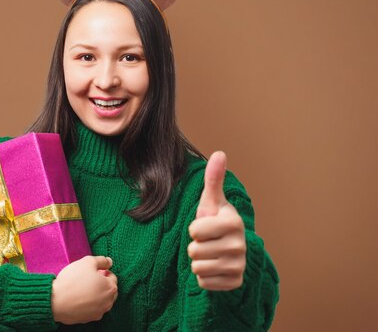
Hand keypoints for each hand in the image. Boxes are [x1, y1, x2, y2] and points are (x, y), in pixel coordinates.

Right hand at [51, 255, 117, 323]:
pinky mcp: (88, 319)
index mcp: (110, 288)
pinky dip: (88, 304)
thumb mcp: (87, 262)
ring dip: (96, 295)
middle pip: (109, 291)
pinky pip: (92, 309)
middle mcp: (108, 302)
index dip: (103, 272)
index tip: (93, 271)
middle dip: (102, 284)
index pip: (112, 277)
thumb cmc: (73, 280)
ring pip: (101, 301)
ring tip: (82, 289)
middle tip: (88, 279)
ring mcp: (99, 312)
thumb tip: (109, 262)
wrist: (57, 300)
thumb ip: (101, 260)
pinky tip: (78, 298)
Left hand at [188, 151, 245, 290]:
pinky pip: (204, 282)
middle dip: (196, 246)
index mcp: (233, 222)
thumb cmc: (215, 221)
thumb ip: (213, 179)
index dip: (194, 228)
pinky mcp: (235, 283)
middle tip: (207, 242)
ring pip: (198, 267)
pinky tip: (214, 267)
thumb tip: (219, 153)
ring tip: (210, 253)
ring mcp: (239, 266)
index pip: (194, 231)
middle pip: (194, 251)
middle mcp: (240, 245)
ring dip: (199, 261)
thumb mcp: (211, 201)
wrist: (228, 249)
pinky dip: (205, 277)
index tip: (206, 226)